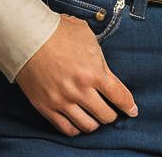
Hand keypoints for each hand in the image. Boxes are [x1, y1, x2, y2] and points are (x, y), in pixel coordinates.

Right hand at [13, 12, 137, 135]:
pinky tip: (79, 121)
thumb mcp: (88, 38)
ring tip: (95, 116)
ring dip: (96, 122)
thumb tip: (106, 73)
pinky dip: (77, 128)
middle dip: (113, 114)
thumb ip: (100, 59)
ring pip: (88, 126)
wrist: (29, 36)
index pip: (119, 96)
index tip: (132, 110)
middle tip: (112, 110)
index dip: (129, 105)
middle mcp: (80, 90)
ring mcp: (63, 101)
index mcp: (93, 71)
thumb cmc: (59, 32)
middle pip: (106, 115)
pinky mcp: (47, 108)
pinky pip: (67, 129)